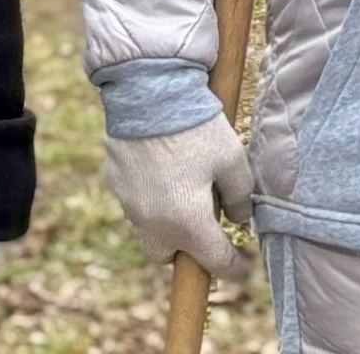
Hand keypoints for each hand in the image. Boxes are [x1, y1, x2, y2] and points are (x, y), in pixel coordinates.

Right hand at [103, 113, 253, 279]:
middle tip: (202, 222)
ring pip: (148, 229)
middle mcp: (153, 222)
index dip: (234, 267)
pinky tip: (161, 167)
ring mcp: (129, 204)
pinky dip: (149, 195)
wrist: (148, 92)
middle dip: (185, 248)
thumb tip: (239, 218)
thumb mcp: (232, 158)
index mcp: (188, 222)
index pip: (215, 261)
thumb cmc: (196, 126)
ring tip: (182, 186)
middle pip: (168, 255)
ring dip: (165, 220)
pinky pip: (134, 202)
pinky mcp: (115, 182)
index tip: (243, 267)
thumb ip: (241, 196)